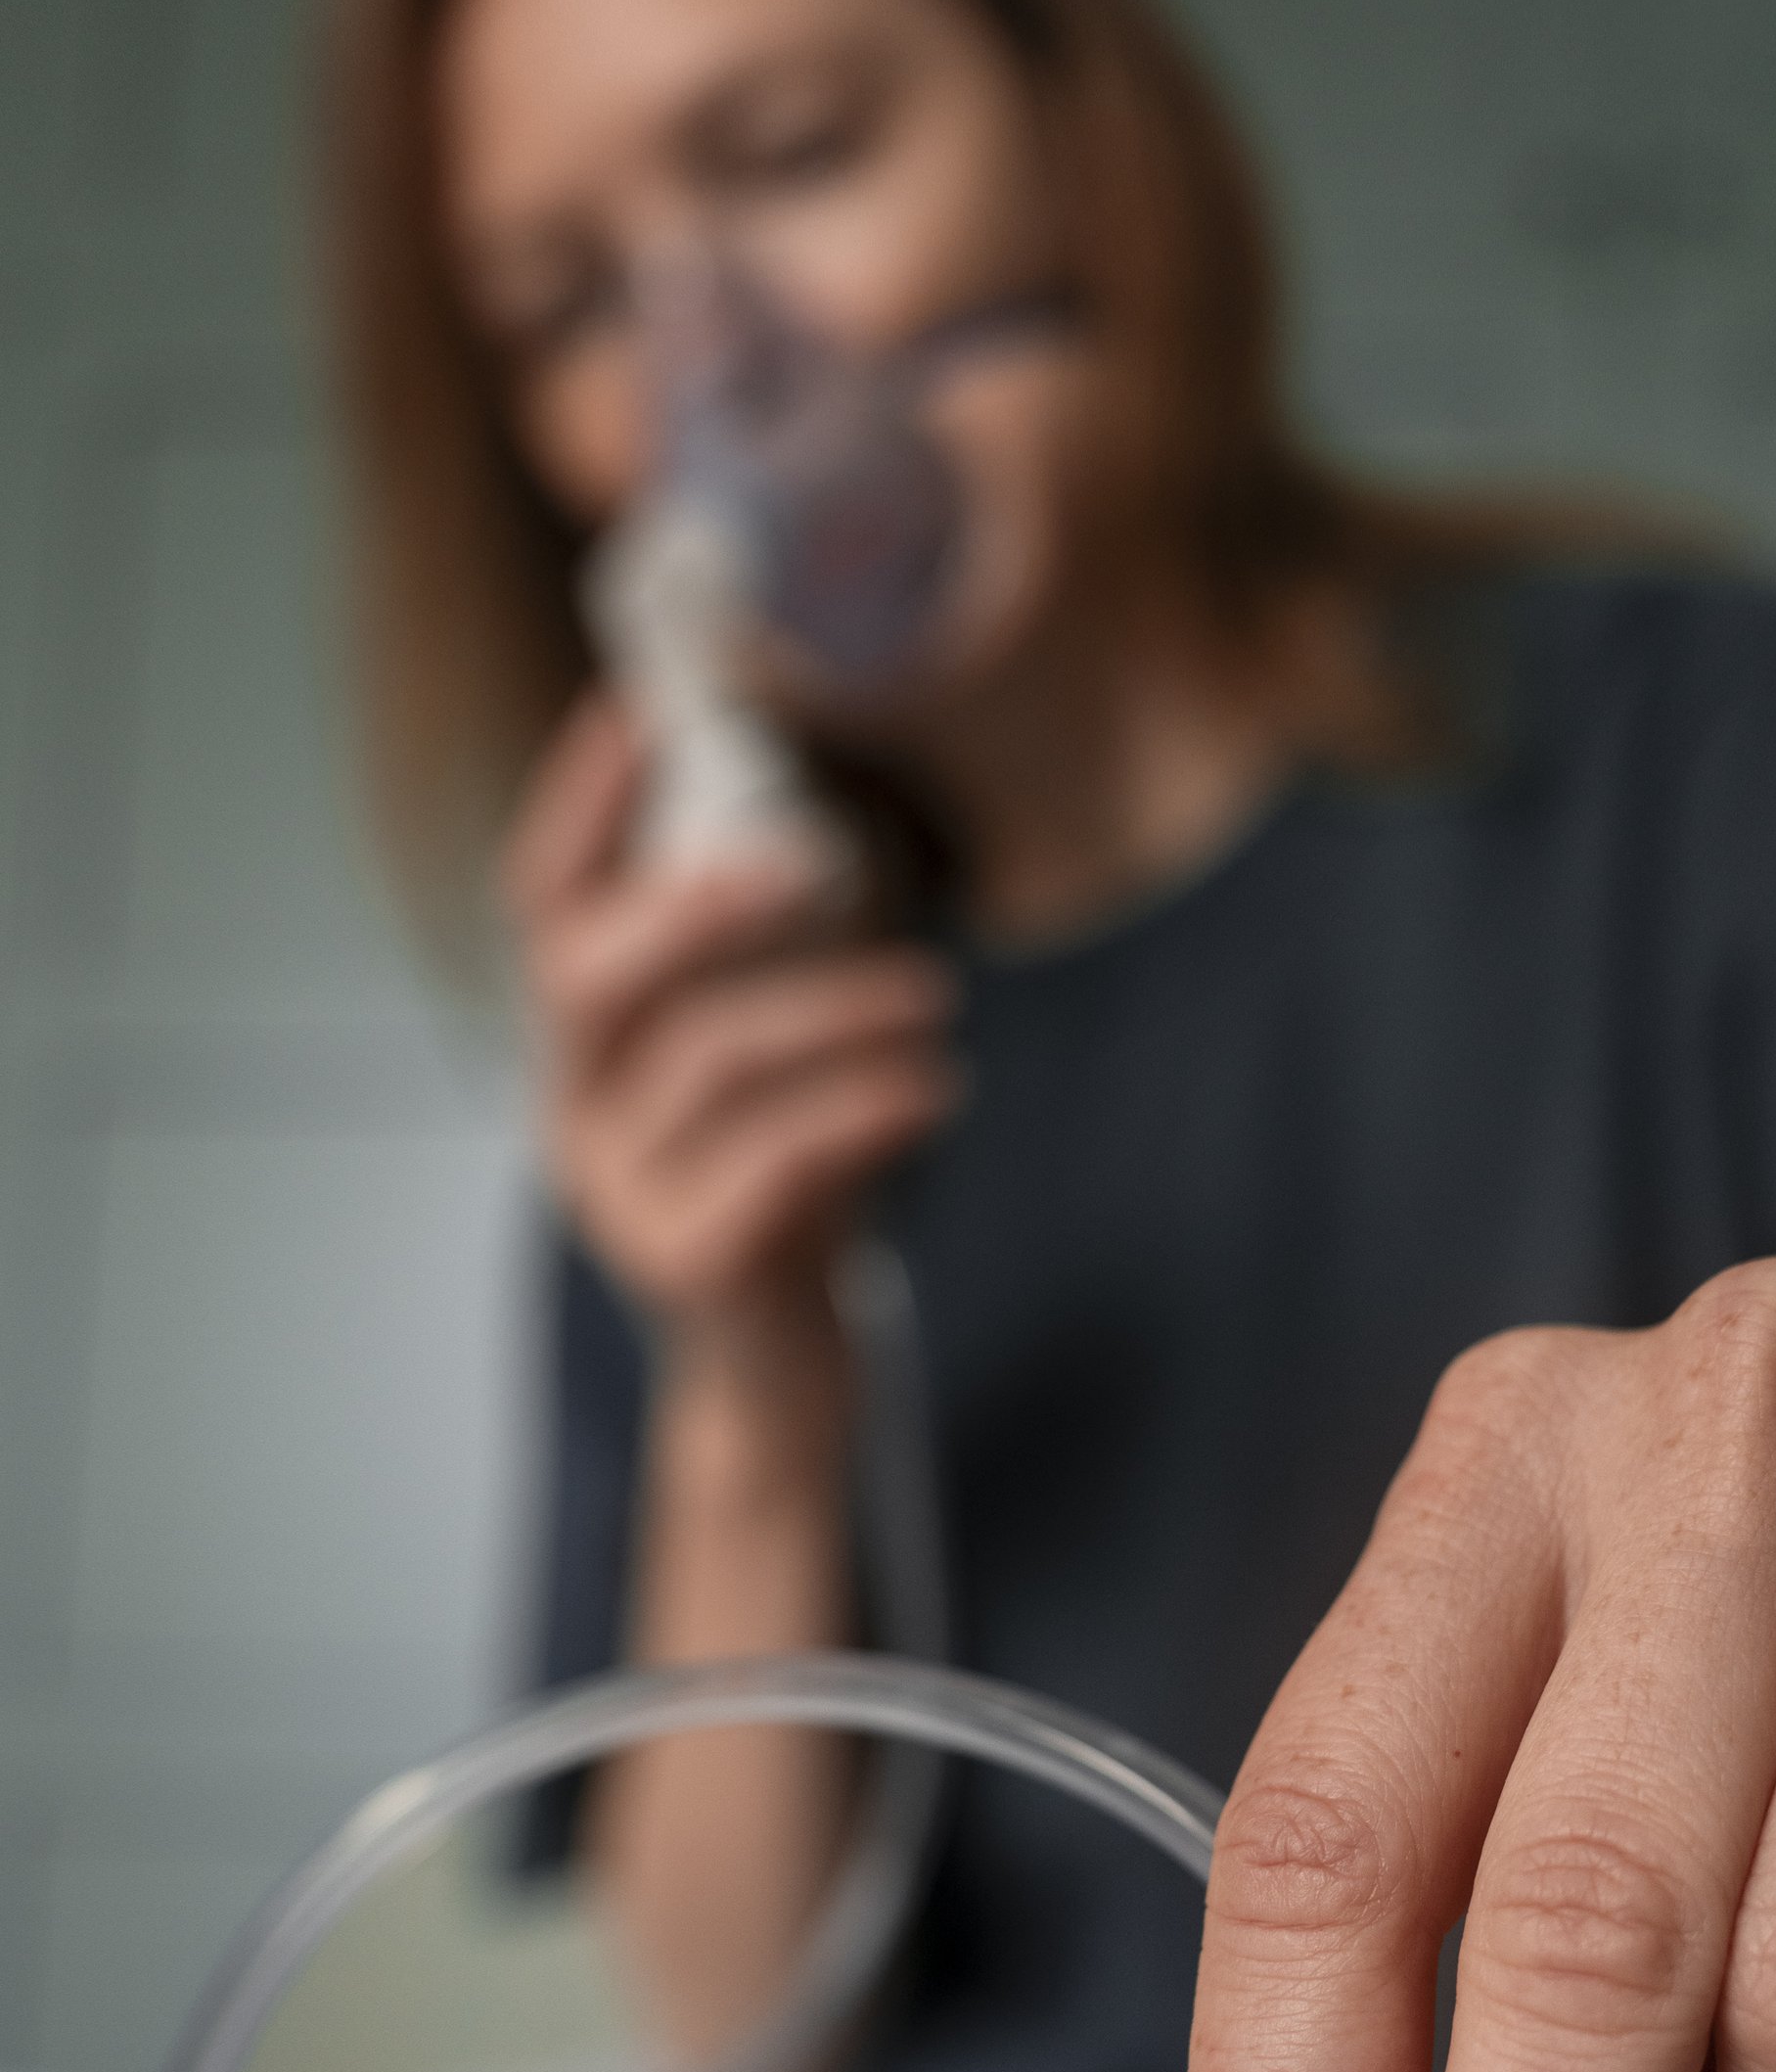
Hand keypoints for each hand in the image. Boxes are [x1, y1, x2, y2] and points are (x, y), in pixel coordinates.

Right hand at [506, 690, 960, 1341]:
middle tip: (815, 860)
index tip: (646, 703)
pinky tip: (938, 1089)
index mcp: (582, 1039)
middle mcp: (572, 1105)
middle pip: (582, 971)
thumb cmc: (791, 1186)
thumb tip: (836, 814)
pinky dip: (866, 1108)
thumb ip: (783, 955)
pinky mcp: (685, 1259)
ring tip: (936, 994)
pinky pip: (775, 1158)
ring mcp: (615, 1190)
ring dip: (838, 1009)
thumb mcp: (778, 1058)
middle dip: (696, 899)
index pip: (541, 897)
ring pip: (710, 1061)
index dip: (584, 798)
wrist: (783, 1368)